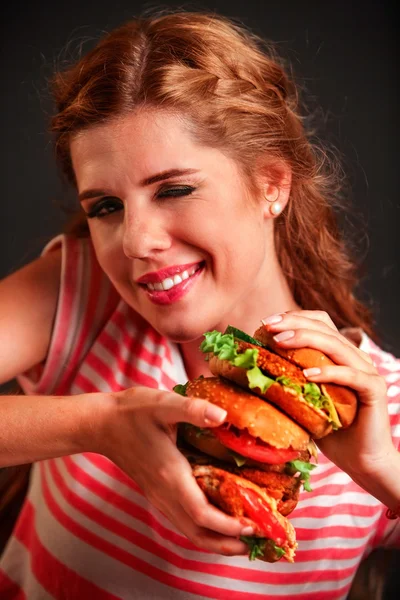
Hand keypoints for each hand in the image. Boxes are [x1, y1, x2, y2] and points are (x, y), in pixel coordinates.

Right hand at [92, 386, 252, 554]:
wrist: (100, 424)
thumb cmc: (132, 412)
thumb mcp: (163, 403)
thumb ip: (193, 409)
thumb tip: (223, 415)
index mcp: (170, 475)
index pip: (202, 514)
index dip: (229, 525)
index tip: (253, 524)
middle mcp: (164, 493)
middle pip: (198, 533)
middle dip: (228, 542)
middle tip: (256, 541)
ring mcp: (158, 496)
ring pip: (189, 531)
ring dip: (217, 540)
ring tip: (243, 538)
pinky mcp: (156, 494)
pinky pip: (182, 521)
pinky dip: (203, 529)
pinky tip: (217, 521)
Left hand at [261, 310, 394, 480]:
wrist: (361, 460)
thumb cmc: (329, 430)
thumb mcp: (303, 399)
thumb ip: (288, 379)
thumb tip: (251, 367)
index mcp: (339, 354)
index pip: (319, 322)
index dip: (294, 317)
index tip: (265, 322)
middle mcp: (355, 357)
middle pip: (325, 328)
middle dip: (293, 323)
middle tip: (267, 326)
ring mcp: (366, 371)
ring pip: (336, 345)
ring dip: (306, 339)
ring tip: (280, 342)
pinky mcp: (374, 389)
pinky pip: (351, 375)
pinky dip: (328, 372)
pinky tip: (308, 374)